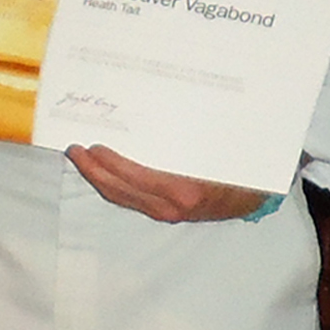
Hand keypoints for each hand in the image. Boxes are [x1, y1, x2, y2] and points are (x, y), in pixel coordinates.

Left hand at [66, 145, 268, 222]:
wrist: (255, 198)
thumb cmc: (238, 169)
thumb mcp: (218, 149)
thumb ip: (187, 138)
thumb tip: (153, 115)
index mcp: (183, 189)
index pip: (134, 176)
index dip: (109, 162)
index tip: (93, 145)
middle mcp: (170, 206)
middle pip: (119, 190)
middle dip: (92, 170)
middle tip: (74, 149)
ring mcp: (165, 213)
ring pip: (121, 197)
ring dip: (98, 178)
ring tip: (81, 158)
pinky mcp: (164, 213)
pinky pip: (130, 199)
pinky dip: (112, 185)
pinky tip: (102, 171)